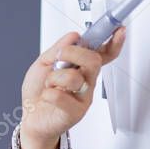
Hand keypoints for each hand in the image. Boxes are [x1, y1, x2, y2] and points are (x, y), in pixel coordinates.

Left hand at [18, 28, 125, 148]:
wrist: (30, 118)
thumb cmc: (37, 92)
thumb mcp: (43, 63)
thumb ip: (58, 48)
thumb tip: (74, 36)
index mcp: (81, 67)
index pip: (103, 53)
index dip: (113, 42)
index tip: (119, 30)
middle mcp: (86, 81)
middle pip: (93, 60)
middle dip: (73, 54)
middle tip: (58, 59)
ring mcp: (84, 96)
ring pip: (74, 77)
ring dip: (54, 78)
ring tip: (49, 85)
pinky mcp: (77, 111)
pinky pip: (61, 96)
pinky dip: (48, 94)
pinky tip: (48, 99)